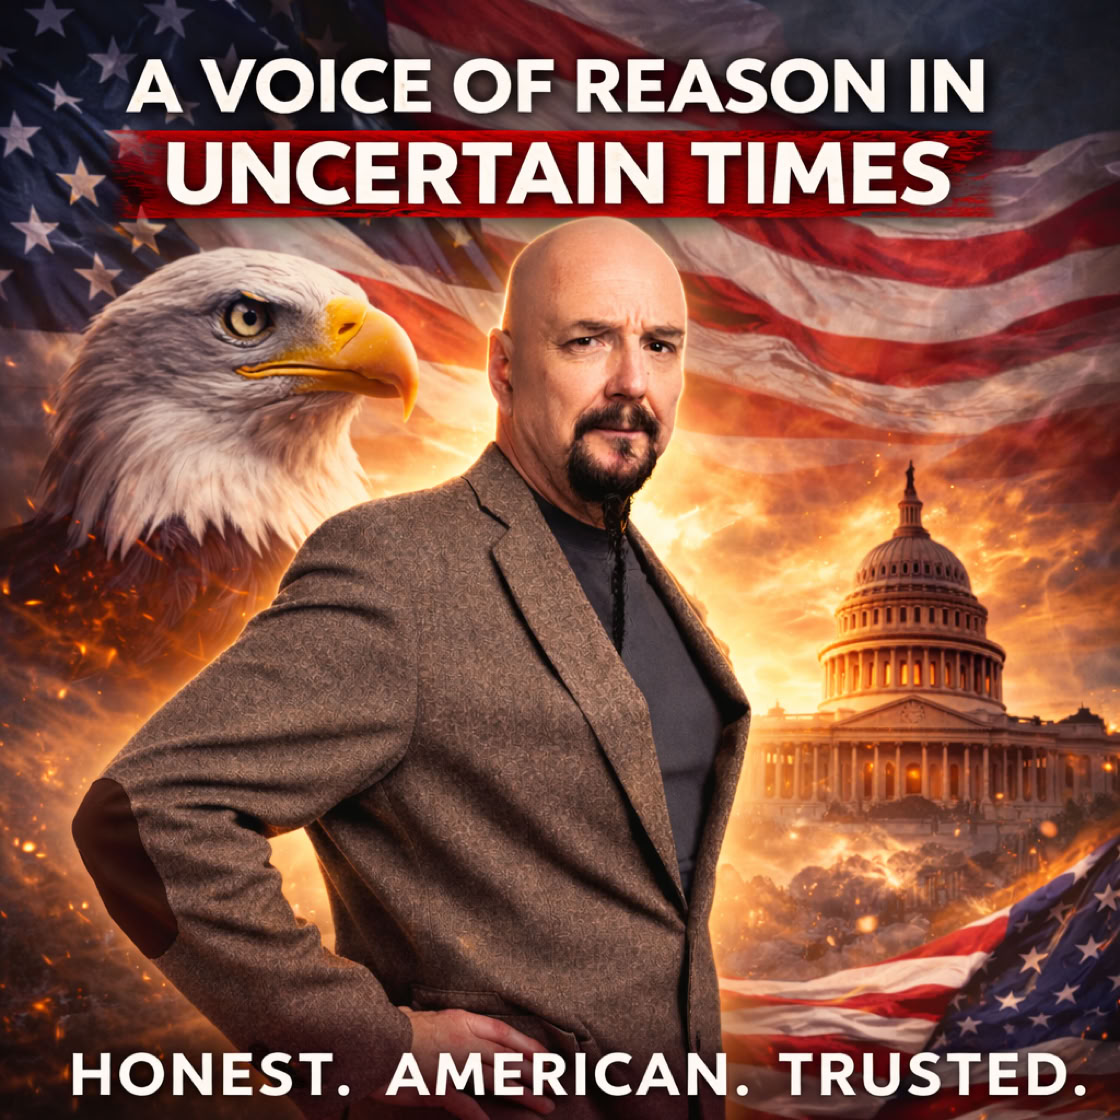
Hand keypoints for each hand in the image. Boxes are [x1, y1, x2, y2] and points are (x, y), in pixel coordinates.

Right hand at [371, 1006, 556, 1118]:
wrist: (375, 1039)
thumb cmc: (398, 1026)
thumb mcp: (430, 1017)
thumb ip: (452, 1028)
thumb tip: (465, 1031)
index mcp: (463, 1021)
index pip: (504, 1033)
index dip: (528, 1046)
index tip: (546, 1057)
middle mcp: (464, 1042)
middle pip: (506, 1059)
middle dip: (533, 1073)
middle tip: (555, 1085)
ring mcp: (453, 1066)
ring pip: (495, 1080)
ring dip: (522, 1093)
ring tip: (543, 1104)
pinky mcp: (438, 1087)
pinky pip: (463, 1103)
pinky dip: (476, 1115)